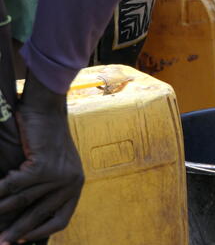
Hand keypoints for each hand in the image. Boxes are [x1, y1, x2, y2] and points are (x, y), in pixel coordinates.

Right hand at [0, 71, 83, 243]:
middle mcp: (71, 182)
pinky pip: (14, 187)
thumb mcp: (56, 164)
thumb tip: (31, 214)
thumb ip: (50, 187)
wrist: (47, 111)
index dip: (41, 232)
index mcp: (77, 184)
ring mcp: (58, 175)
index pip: (61, 218)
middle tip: (2, 243)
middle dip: (18, 231)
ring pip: (24, 202)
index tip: (24, 240)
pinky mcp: (42, 167)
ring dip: (4, 213)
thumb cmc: (48, 138)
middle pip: (41, 215)